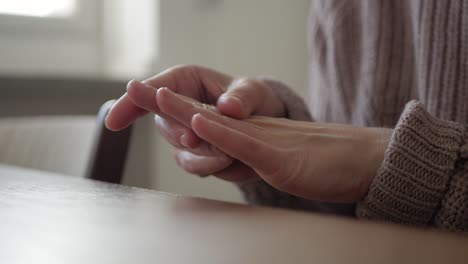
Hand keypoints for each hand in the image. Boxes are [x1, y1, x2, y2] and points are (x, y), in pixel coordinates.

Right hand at [105, 65, 285, 181]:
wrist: (268, 122)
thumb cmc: (256, 98)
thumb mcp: (254, 93)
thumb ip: (243, 99)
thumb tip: (228, 107)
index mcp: (187, 80)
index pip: (153, 89)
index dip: (132, 104)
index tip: (113, 122)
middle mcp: (180, 105)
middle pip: (164, 123)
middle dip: (178, 134)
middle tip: (193, 140)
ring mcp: (184, 130)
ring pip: (177, 147)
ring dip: (197, 155)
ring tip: (223, 158)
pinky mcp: (194, 150)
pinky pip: (191, 162)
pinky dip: (207, 166)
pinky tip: (226, 164)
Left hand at [155, 87, 392, 201]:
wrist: (357, 160)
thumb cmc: (316, 163)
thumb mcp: (271, 162)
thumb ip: (245, 159)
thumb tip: (222, 160)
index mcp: (246, 133)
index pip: (201, 116)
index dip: (170, 106)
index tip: (144, 94)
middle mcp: (250, 131)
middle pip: (200, 112)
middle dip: (163, 100)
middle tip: (133, 85)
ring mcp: (264, 142)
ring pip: (218, 123)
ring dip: (184, 110)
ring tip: (156, 93)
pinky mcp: (279, 159)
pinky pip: (245, 143)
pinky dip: (221, 132)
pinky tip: (202, 120)